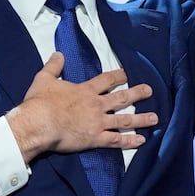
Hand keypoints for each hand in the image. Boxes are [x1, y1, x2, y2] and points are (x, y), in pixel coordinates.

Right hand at [5, 52, 157, 161]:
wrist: (38, 123)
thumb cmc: (39, 102)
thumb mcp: (44, 79)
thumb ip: (53, 66)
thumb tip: (58, 54)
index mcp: (85, 91)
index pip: (106, 80)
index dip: (118, 76)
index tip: (127, 73)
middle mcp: (96, 105)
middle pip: (121, 98)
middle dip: (137, 93)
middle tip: (150, 91)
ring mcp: (97, 122)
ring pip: (124, 120)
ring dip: (141, 119)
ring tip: (155, 118)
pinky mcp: (95, 139)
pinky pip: (116, 140)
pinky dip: (129, 141)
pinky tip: (141, 141)